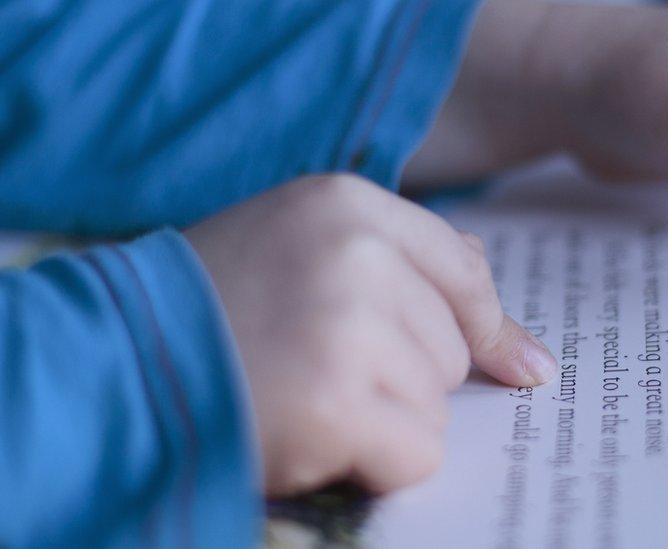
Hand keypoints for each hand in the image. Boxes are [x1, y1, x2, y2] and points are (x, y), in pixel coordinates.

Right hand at [185, 175, 555, 495]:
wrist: (115, 355)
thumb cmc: (217, 302)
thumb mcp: (305, 246)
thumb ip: (407, 268)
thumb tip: (519, 343)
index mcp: (347, 204)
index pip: (464, 268)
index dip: (487, 324)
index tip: (517, 364)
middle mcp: (356, 253)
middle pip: (453, 346)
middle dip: (405, 374)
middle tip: (321, 366)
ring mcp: (346, 327)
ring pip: (435, 402)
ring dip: (384, 417)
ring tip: (305, 393)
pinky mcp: (336, 402)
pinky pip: (417, 451)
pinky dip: (377, 462)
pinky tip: (314, 435)